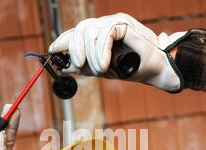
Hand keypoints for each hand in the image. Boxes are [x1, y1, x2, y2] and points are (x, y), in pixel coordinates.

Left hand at [49, 13, 188, 91]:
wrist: (153, 70)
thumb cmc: (130, 68)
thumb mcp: (101, 70)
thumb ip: (84, 67)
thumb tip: (64, 68)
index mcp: (97, 35)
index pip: (75, 33)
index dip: (62, 41)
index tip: (52, 52)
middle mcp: (103, 26)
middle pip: (79, 29)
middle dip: (74, 48)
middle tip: (78, 65)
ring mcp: (113, 23)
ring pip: (90, 31)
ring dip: (91, 54)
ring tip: (99, 70)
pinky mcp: (123, 24)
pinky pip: (106, 33)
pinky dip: (102, 50)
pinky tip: (103, 66)